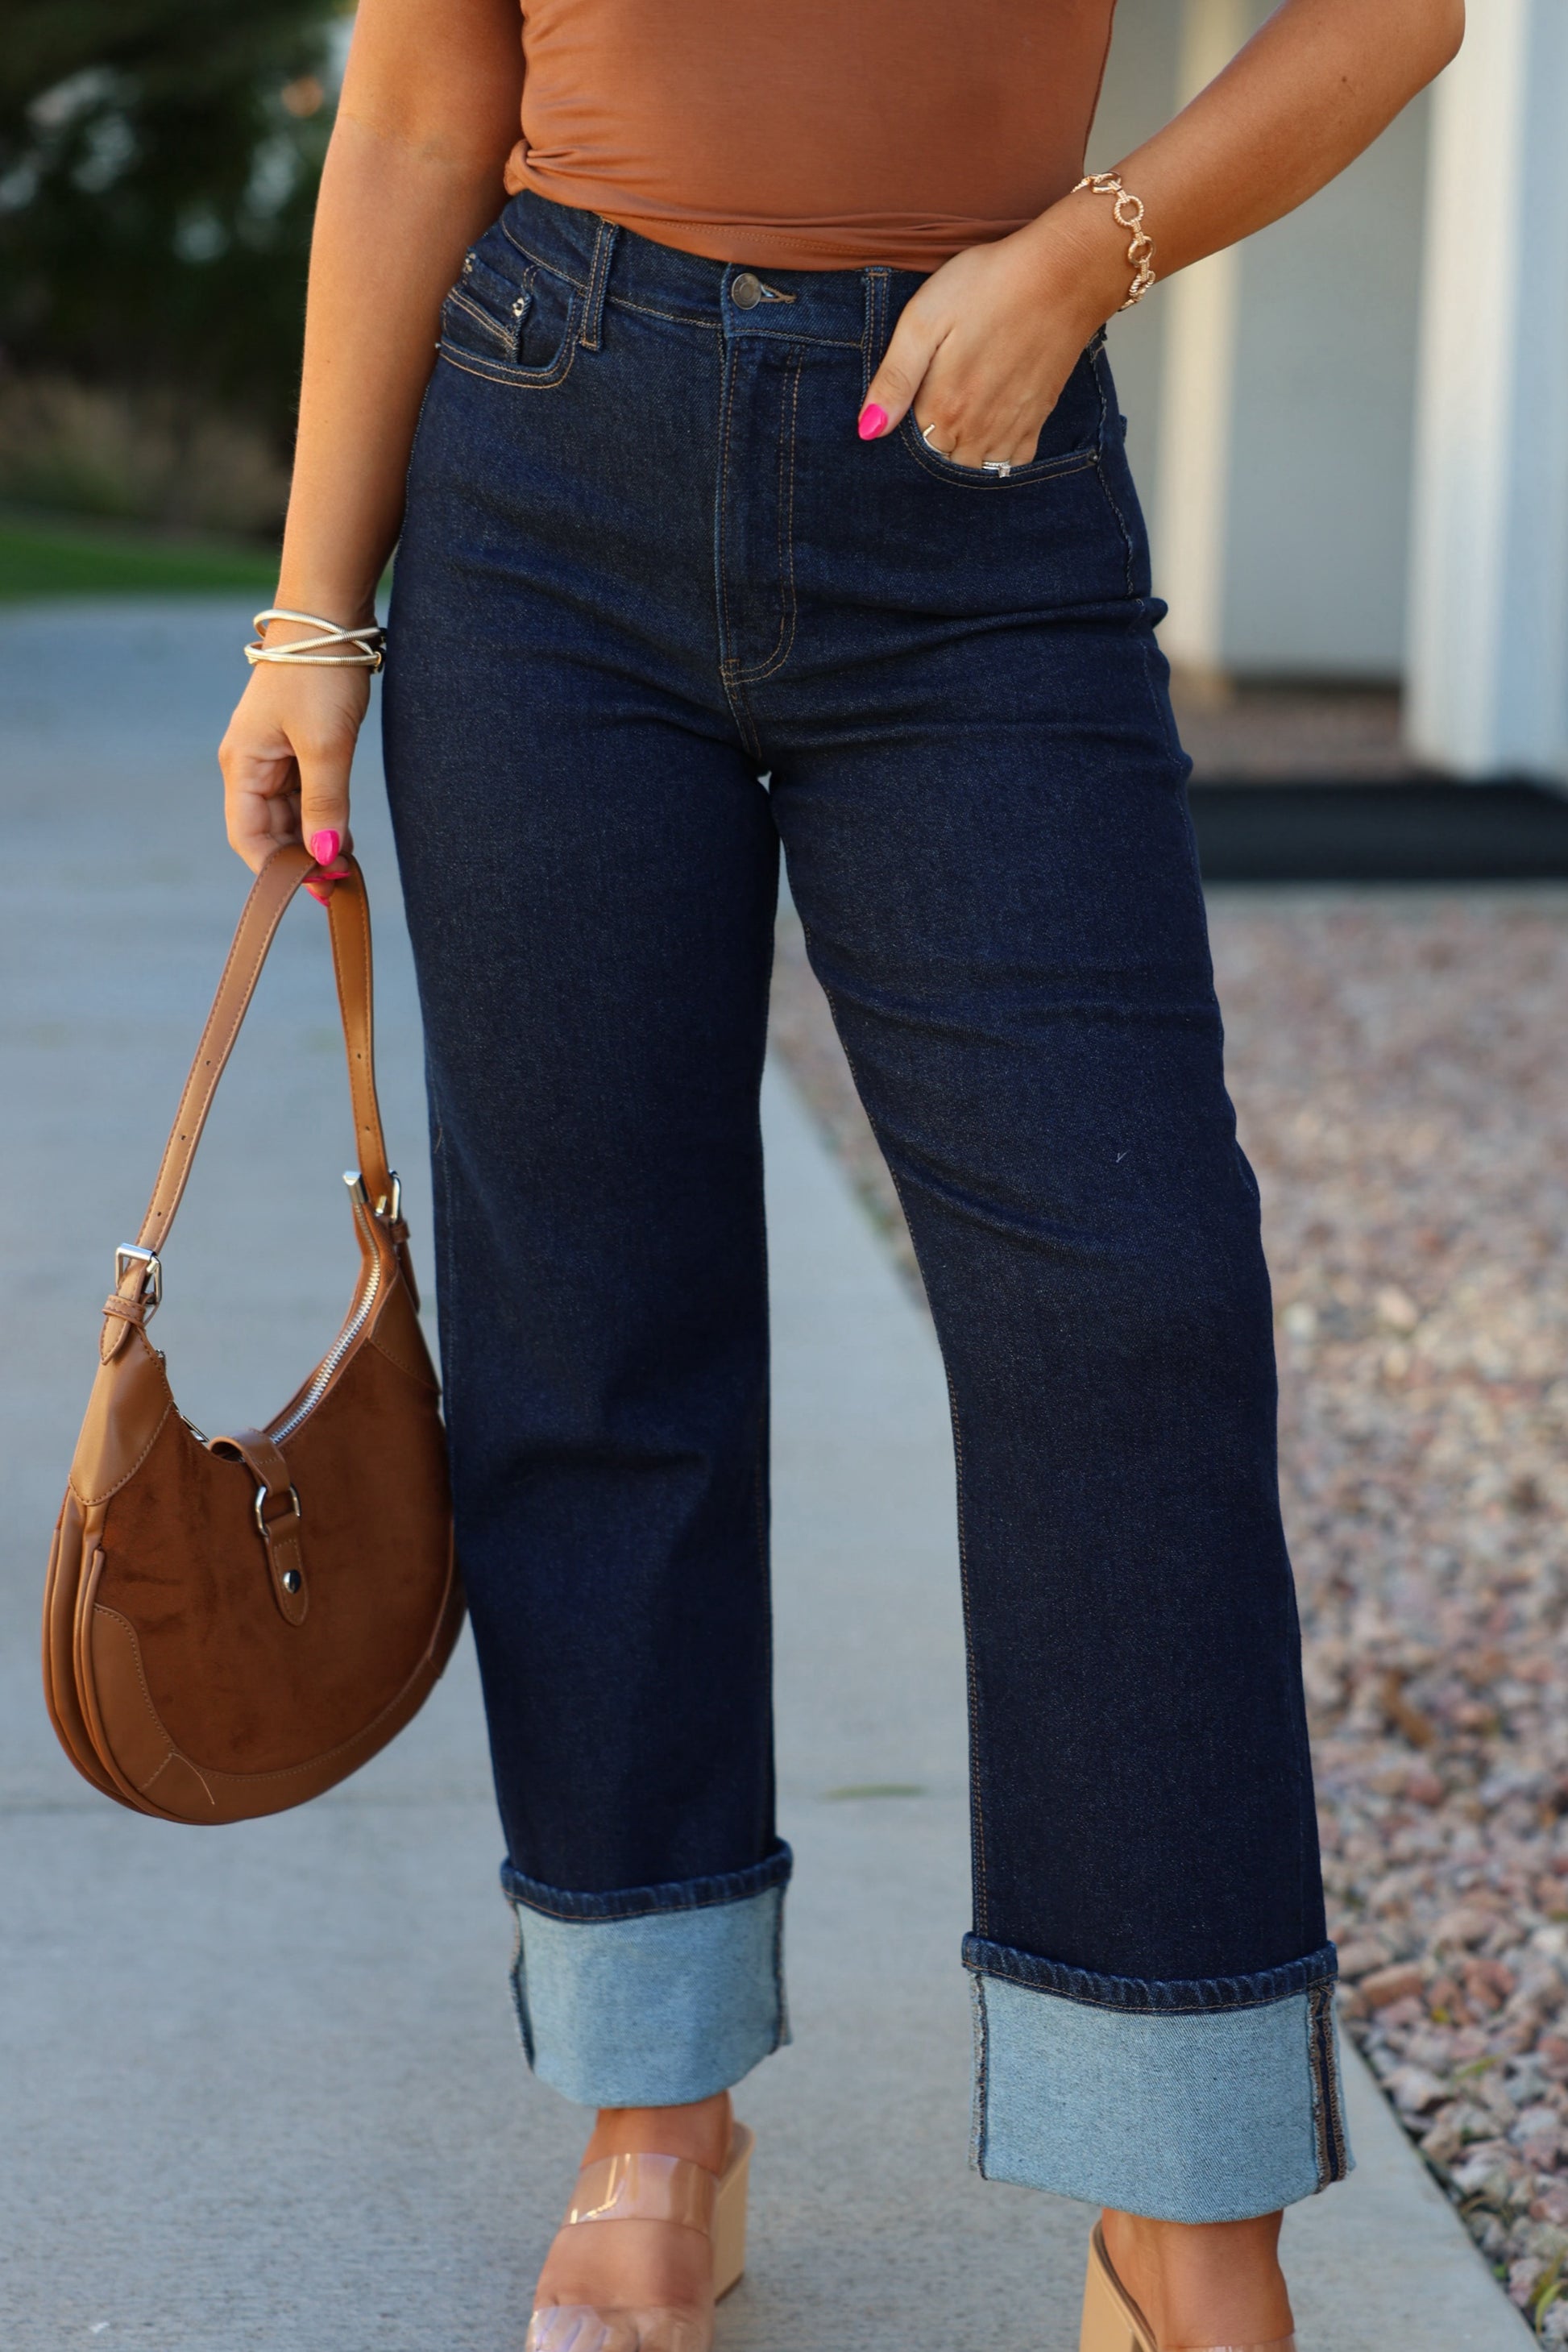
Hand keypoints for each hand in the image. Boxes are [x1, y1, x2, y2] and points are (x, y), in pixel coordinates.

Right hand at [218, 615, 371, 899]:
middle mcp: (251, 763)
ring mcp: (273, 755)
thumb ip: (326, 805)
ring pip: (289, 816)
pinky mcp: (296, 746)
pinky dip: (323, 818)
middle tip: (342, 884)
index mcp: (243, 764)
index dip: (278, 870)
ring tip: (347, 866)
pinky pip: (304, 795)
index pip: (248, 838)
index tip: (317, 888)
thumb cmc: (320, 673)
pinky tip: (346, 836)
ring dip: (314, 841)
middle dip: (300, 859)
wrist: (330, 616)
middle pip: (269, 831)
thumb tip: (326, 859)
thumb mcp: (327, 745)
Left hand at [858, 205, 1125, 469]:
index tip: (909, 401)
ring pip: (974, 467)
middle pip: (940, 461)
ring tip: (959, 416)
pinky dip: (997, 457)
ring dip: (961, 454)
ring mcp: (1009, 429)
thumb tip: (868, 431)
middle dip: (931, 446)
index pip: (909, 446)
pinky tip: (989, 429)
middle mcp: (975, 430)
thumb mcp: (924, 320)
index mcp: (942, 408)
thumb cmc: (989, 285)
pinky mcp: (1036, 420)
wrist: (1064, 273)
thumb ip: (894, 379)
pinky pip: (1010, 463)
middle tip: (935, 402)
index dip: (903, 428)